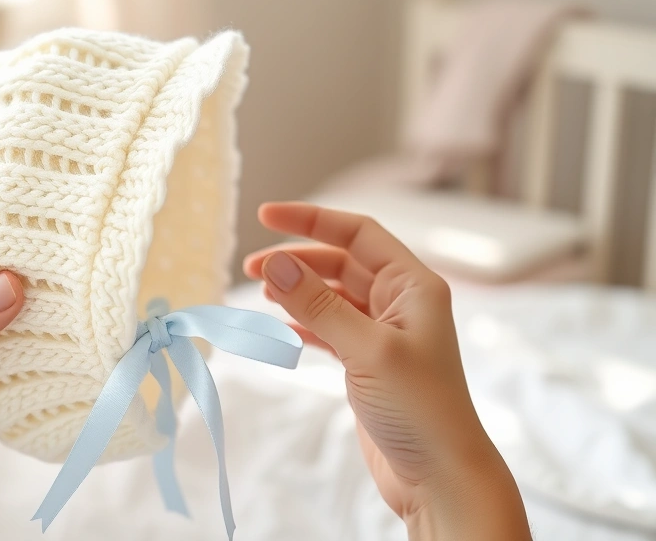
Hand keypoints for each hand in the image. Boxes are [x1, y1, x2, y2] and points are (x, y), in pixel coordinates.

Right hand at [244, 202, 529, 539]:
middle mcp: (400, 302)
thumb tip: (276, 264)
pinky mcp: (368, 362)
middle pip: (340, 261)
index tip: (266, 216)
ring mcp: (383, 333)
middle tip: (252, 269)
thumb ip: (319, 304)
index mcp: (413, 286)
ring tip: (262, 294)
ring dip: (297, 290)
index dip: (312, 220)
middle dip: (296, 259)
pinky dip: (303, 323)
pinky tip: (280, 326)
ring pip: (332, 295)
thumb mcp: (366, 350)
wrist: (440, 476)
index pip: (358, 233)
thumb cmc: (421, 409)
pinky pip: (329, 327)